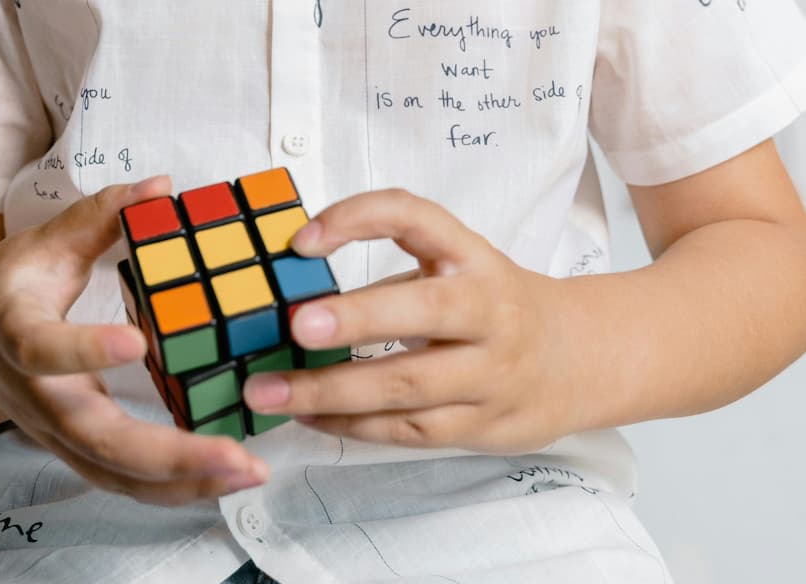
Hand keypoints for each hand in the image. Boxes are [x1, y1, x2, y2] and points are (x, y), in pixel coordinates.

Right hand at [0, 176, 268, 504]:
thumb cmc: (5, 294)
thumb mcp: (39, 245)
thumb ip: (96, 217)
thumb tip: (159, 185)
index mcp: (16, 335)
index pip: (42, 350)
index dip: (84, 349)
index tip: (138, 340)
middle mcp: (36, 397)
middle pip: (95, 439)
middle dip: (168, 453)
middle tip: (235, 454)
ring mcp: (55, 435)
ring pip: (114, 475)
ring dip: (183, 482)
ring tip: (248, 473)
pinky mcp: (78, 453)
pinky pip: (124, 482)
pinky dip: (176, 489)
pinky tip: (228, 478)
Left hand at [243, 189, 573, 453]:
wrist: (579, 359)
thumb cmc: (494, 307)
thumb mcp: (457, 269)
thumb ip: (390, 278)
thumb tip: (294, 298)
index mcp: (473, 259)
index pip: (417, 219)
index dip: (359, 219)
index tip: (303, 241)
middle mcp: (487, 311)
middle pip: (424, 311)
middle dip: (356, 319)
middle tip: (297, 327)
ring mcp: (490, 374)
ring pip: (409, 385)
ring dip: (331, 391)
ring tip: (270, 393)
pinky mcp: (482, 425)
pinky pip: (409, 430)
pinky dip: (352, 425)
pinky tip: (309, 417)